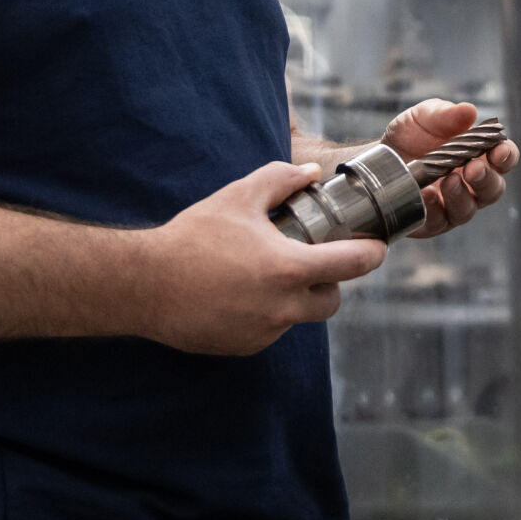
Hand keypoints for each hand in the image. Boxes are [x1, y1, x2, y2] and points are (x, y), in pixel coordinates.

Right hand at [129, 162, 385, 354]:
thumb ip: (280, 180)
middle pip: (331, 301)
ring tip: (266, 273)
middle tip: (312, 261)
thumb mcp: (238, 198)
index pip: (352, 265)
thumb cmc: (191, 238)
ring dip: (295, 298)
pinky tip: (241, 293)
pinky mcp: (243, 347)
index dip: (372, 254)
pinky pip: (270, 330)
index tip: (377, 247)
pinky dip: (266, 313)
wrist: (143, 285)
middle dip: (330, 282)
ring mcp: (263, 332)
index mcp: (289, 269)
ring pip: (299, 317)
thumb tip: (311, 173)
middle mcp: (282, 308)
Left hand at [381, 98, 514, 237]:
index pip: (504, 159)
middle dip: (486, 178)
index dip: (506, 155)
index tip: (499, 150)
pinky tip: (425, 195)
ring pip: (467, 209)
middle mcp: (471, 184)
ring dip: (461, 195)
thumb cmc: (411, 136)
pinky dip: (433, 209)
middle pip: (493, 189)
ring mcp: (453, 205)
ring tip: (448, 180)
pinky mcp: (431, 221)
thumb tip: (469, 111)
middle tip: (473, 168)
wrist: (378, 158)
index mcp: (479, 156)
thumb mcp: (424, 117)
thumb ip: (445, 114)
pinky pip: (438, 221)